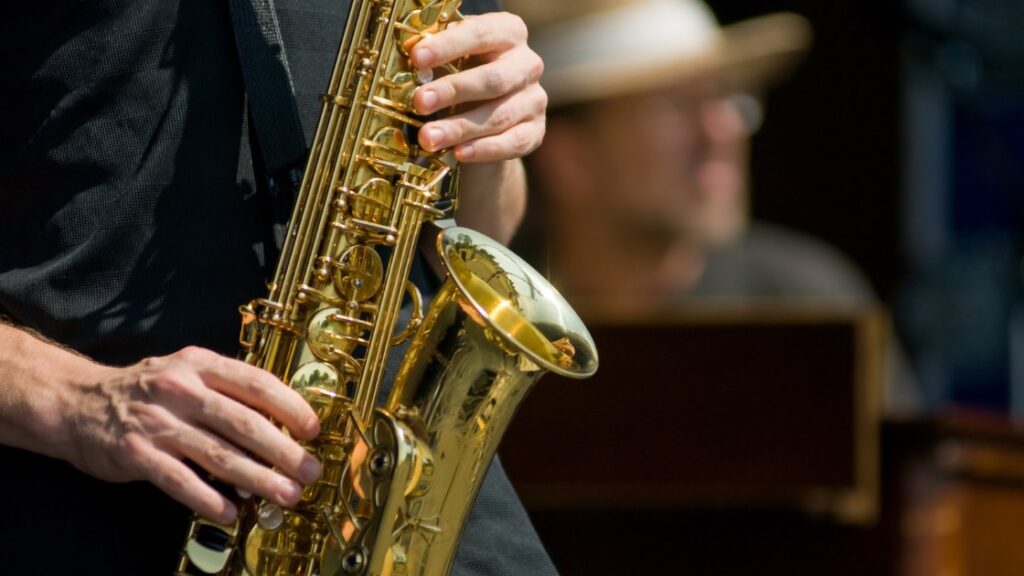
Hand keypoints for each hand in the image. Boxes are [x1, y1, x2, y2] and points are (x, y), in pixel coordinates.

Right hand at [60, 346, 320, 524]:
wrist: (77, 402)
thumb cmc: (147, 391)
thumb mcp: (188, 373)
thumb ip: (228, 391)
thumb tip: (282, 420)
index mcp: (200, 365)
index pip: (255, 382)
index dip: (289, 406)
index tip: (313, 429)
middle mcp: (181, 390)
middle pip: (243, 422)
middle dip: (283, 450)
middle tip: (310, 470)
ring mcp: (157, 422)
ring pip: (217, 454)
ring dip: (257, 478)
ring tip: (286, 494)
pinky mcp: (136, 453)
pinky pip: (179, 480)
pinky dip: (207, 499)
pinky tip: (230, 513)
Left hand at [412, 11, 546, 163]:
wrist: (482, 117)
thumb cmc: (461, 76)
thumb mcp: (449, 60)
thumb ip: (435, 59)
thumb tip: (412, 64)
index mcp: (508, 33)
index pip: (481, 34)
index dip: (448, 45)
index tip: (417, 57)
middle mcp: (528, 64)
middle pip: (493, 79)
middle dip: (453, 91)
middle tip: (420, 102)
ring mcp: (535, 99)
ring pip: (499, 116)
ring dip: (460, 128)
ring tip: (428, 137)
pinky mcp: (535, 131)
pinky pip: (512, 143)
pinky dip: (484, 149)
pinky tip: (459, 153)